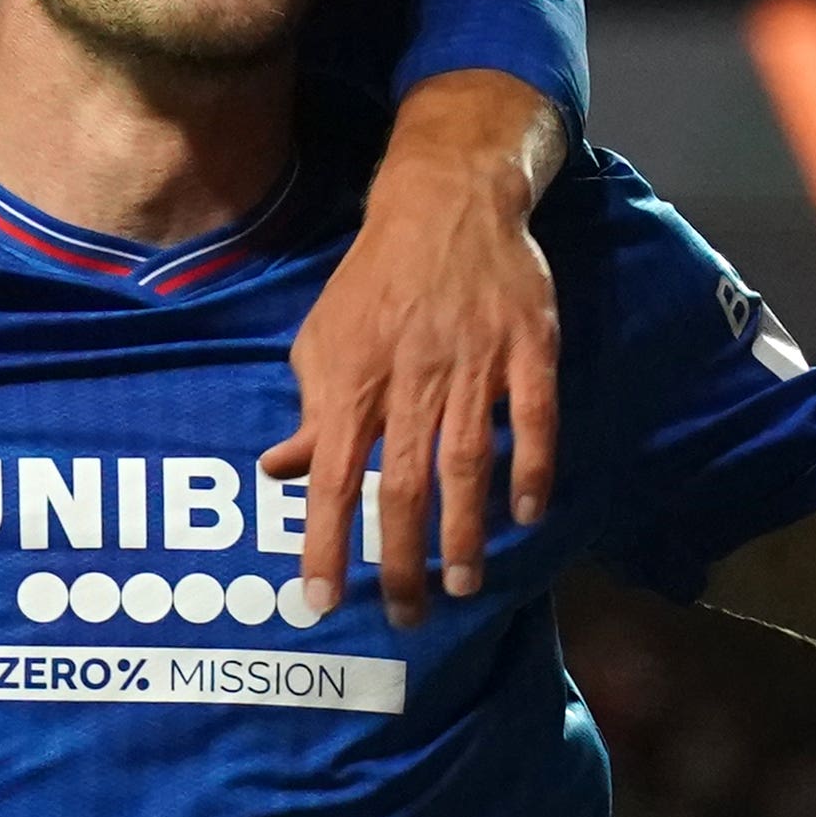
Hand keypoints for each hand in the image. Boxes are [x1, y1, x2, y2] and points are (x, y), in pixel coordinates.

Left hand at [269, 73, 563, 626]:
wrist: (445, 201)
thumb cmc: (376, 281)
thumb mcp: (324, 337)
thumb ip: (311, 409)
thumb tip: (281, 469)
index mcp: (352, 378)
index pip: (330, 478)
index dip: (324, 544)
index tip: (320, 601)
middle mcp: (410, 376)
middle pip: (402, 484)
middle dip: (402, 559)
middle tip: (408, 614)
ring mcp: (474, 361)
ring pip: (467, 461)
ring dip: (466, 532)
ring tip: (464, 584)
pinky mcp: (527, 345)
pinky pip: (534, 416)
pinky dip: (532, 467)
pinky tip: (528, 513)